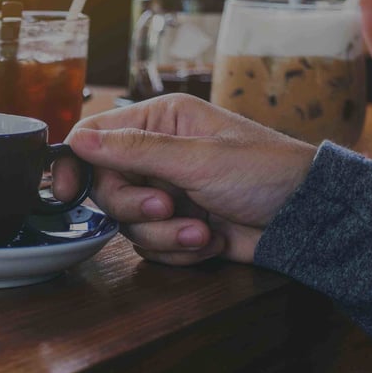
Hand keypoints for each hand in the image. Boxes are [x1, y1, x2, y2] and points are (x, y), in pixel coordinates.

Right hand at [52, 95, 316, 265]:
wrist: (307, 221)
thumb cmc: (266, 172)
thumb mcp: (196, 158)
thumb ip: (132, 151)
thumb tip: (76, 139)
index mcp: (159, 122)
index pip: (94, 136)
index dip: (74, 163)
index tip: (64, 192)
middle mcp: (156, 154)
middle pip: (105, 186)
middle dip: (135, 206)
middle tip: (166, 208)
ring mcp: (166, 192)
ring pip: (127, 222)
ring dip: (164, 234)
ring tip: (203, 232)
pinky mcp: (177, 226)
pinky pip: (150, 246)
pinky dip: (178, 250)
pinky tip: (210, 242)